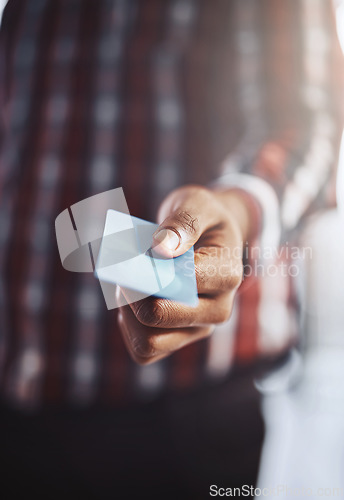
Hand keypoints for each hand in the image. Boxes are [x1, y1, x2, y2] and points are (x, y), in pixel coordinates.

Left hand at [117, 185, 252, 364]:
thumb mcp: (198, 203)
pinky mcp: (178, 338)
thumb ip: (183, 222)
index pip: (183, 285)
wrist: (210, 238)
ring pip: (149, 342)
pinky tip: (129, 302)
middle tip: (124, 270)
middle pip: (160, 317)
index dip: (148, 272)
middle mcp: (217, 310)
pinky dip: (128, 328)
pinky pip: (144, 350)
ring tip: (126, 286)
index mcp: (227, 275)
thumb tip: (160, 249)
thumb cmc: (203, 220)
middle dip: (132, 293)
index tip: (137, 254)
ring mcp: (197, 329)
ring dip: (127, 313)